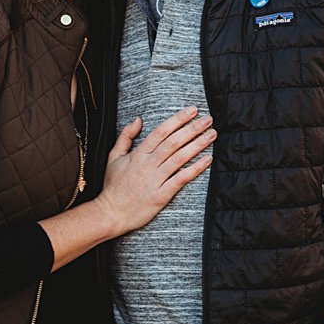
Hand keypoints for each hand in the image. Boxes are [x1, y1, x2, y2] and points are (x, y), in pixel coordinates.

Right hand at [94, 107, 215, 235]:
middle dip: (192, 128)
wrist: (111, 213)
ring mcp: (155, 180)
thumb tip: (138, 119)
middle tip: (208, 119)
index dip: (177, 119)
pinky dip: (195, 169)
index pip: (161, 132)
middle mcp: (148, 165)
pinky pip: (181, 179)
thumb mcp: (114, 157)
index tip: (192, 110)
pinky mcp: (161, 195)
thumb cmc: (113, 186)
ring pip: (179, 158)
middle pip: (173, 142)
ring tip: (212, 134)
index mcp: (138, 154)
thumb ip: (125, 137)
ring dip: (198, 145)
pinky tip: (208, 159)